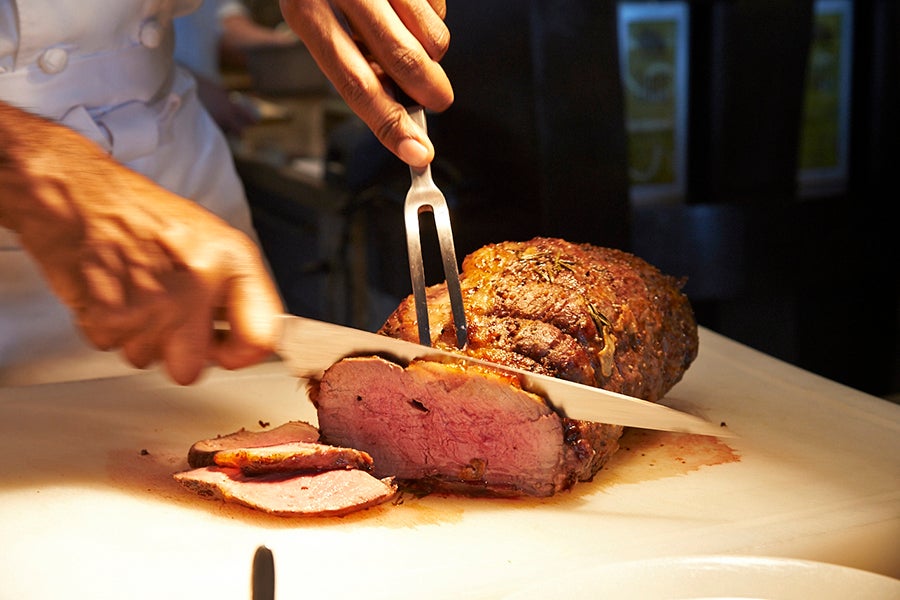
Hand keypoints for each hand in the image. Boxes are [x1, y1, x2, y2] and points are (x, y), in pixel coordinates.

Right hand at [1, 104, 283, 383]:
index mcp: (233, 260)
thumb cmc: (142, 216)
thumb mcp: (210, 241)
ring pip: (148, 359)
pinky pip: (112, 348)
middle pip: (193, 368)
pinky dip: (107, 326)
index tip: (227, 350)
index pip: (261, 337)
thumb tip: (249, 341)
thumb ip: (234, 292)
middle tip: (167, 319)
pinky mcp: (111, 314)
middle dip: (176, 352)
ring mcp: (154, 301)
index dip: (241, 354)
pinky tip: (111, 291)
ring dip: (138, 335)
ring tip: (133, 292)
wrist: (78, 193)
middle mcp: (199, 281)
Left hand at [279, 0, 452, 166]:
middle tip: (437, 103)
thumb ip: (349, 61)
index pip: (354, 83)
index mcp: (305, 10)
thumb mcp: (313, 17)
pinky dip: (433, 18)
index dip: (389, 124)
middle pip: (403, 61)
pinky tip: (409, 7)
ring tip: (414, 43)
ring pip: (432, 37)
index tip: (417, 154)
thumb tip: (394, 105)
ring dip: (433, 55)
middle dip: (429, 93)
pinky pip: (440, 6)